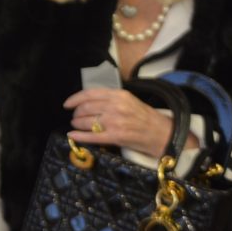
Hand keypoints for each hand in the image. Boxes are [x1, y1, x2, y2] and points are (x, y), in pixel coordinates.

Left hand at [64, 87, 195, 157]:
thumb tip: (87, 101)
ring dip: (77, 124)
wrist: (163, 134)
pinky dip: (79, 136)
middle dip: (76, 113)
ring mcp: (115, 122)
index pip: (90, 94)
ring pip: (87, 121)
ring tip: (76, 125)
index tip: (67, 104)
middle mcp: (116, 106)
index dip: (75, 99)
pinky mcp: (116, 136)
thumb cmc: (145, 117)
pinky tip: (72, 136)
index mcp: (119, 95)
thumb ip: (110, 99)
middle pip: (86, 108)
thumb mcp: (129, 101)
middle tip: (75, 117)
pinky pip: (92, 136)